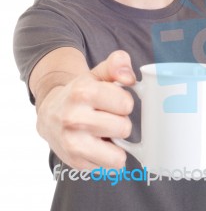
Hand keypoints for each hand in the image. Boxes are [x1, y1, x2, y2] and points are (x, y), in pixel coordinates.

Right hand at [36, 50, 135, 170]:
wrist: (50, 113)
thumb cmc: (80, 93)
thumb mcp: (97, 73)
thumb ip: (118, 64)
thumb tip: (129, 78)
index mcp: (83, 92)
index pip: (126, 104)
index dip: (123, 102)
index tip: (112, 101)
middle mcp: (74, 118)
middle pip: (124, 128)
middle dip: (120, 122)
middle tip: (106, 117)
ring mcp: (73, 143)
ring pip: (118, 155)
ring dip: (116, 144)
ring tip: (103, 132)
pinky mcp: (75, 163)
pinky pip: (110, 167)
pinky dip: (107, 157)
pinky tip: (96, 144)